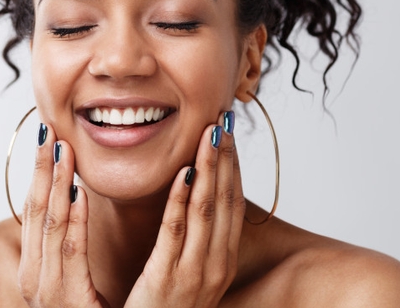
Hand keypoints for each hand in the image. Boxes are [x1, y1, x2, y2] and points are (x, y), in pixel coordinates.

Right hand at [18, 123, 108, 306]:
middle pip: (35, 210)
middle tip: (48, 129)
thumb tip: (68, 202)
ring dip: (55, 182)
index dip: (39, 171)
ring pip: (48, 224)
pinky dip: (72, 219)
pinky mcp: (66, 301)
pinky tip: (75, 192)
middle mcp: (32, 277)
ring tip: (62, 149)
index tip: (47, 136)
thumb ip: (65, 246)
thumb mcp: (68, 281)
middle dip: (41, 168)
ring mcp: (46, 291)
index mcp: (34, 268)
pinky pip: (69, 252)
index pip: (34, 208)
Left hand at [124, 112, 244, 306]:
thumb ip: (190, 239)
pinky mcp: (168, 280)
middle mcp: (215, 264)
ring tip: (209, 133)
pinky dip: (183, 201)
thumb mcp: (186, 271)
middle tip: (222, 118)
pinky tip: (184, 174)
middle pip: (225, 199)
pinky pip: (177, 233)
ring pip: (207, 210)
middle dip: (224, 158)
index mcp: (220, 259)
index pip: (231, 201)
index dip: (231, 164)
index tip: (225, 131)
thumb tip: (190, 200)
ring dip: (209, 168)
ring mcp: (196, 273)